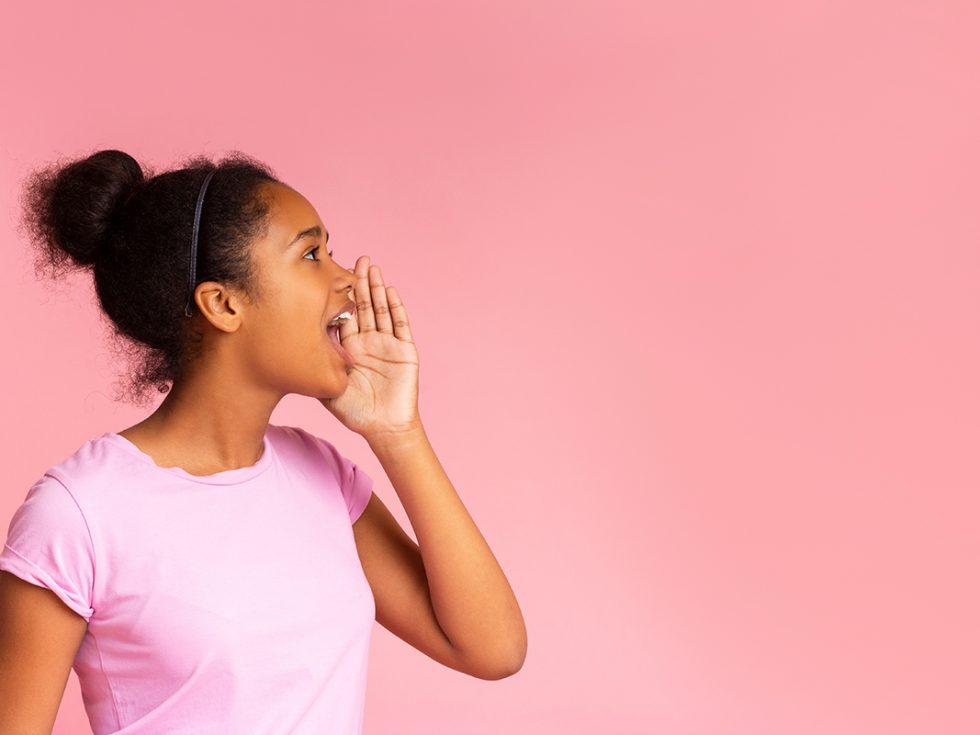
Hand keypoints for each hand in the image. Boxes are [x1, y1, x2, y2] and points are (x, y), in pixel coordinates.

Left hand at [318, 256, 421, 436]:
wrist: (383, 427)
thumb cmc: (355, 411)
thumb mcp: (328, 386)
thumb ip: (318, 365)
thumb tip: (298, 342)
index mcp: (350, 347)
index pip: (344, 314)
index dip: (340, 295)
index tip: (332, 274)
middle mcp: (369, 341)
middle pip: (363, 305)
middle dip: (360, 282)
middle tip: (355, 259)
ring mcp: (388, 344)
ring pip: (381, 309)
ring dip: (377, 288)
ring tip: (371, 266)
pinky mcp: (405, 350)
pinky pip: (400, 324)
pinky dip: (395, 307)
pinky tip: (390, 291)